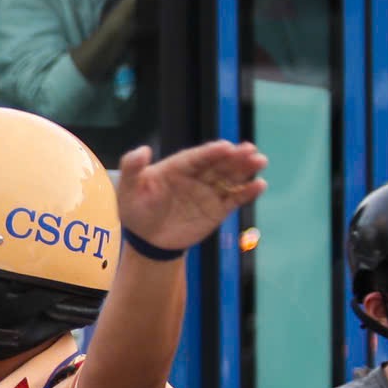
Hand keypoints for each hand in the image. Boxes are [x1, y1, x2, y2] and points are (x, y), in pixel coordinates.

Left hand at [113, 141, 266, 255]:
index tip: (225, 147)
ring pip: (230, 177)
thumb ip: (132, 168)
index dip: (211, 152)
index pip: (197, 157)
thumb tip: (143, 149)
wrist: (147, 240)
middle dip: (235, 156)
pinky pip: (234, 199)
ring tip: (260, 161)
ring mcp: (208, 192)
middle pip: (219, 163)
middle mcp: (196, 176)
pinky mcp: (217, 209)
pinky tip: (259, 185)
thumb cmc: (135, 210)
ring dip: (246, 169)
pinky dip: (247, 192)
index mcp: (177, 167)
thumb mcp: (127, 189)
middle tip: (250, 150)